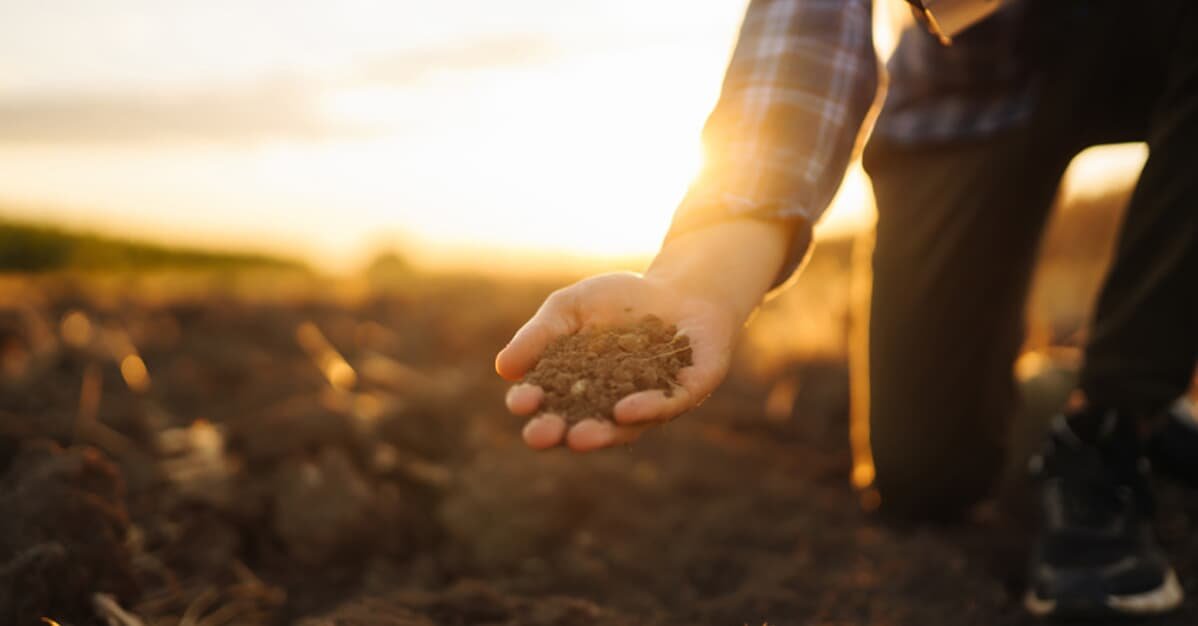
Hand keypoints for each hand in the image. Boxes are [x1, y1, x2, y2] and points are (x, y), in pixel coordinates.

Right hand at [496, 271, 739, 451]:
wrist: (680, 285)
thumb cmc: (619, 299)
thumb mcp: (569, 308)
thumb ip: (539, 336)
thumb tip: (504, 369)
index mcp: (579, 389)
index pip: (548, 402)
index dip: (532, 404)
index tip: (519, 401)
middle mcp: (613, 406)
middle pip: (581, 426)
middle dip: (560, 433)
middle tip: (541, 435)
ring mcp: (651, 403)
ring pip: (625, 427)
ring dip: (601, 434)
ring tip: (580, 437)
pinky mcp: (688, 391)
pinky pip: (667, 406)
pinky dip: (647, 409)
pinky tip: (627, 408)